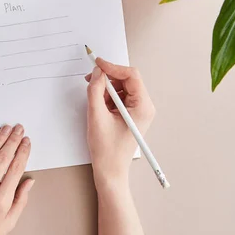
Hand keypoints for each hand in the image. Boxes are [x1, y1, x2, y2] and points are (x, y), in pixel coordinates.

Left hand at [0, 124, 32, 234]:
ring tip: (5, 129)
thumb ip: (21, 200)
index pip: (16, 168)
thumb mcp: (8, 223)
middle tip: (18, 129)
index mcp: (3, 200)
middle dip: (13, 140)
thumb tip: (29, 181)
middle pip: (4, 157)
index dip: (23, 151)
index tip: (26, 141)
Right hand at [85, 58, 154, 187]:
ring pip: (122, 88)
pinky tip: (99, 106)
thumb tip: (97, 72)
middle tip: (90, 79)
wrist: (110, 170)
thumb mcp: (97, 116)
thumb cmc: (107, 149)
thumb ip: (95, 91)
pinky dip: (107, 97)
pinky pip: (120, 97)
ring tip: (94, 98)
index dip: (113, 67)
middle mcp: (144, 106)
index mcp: (142, 106)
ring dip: (106, 88)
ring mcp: (138, 110)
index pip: (131, 76)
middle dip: (108, 78)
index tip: (97, 63)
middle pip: (127, 80)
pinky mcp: (131, 114)